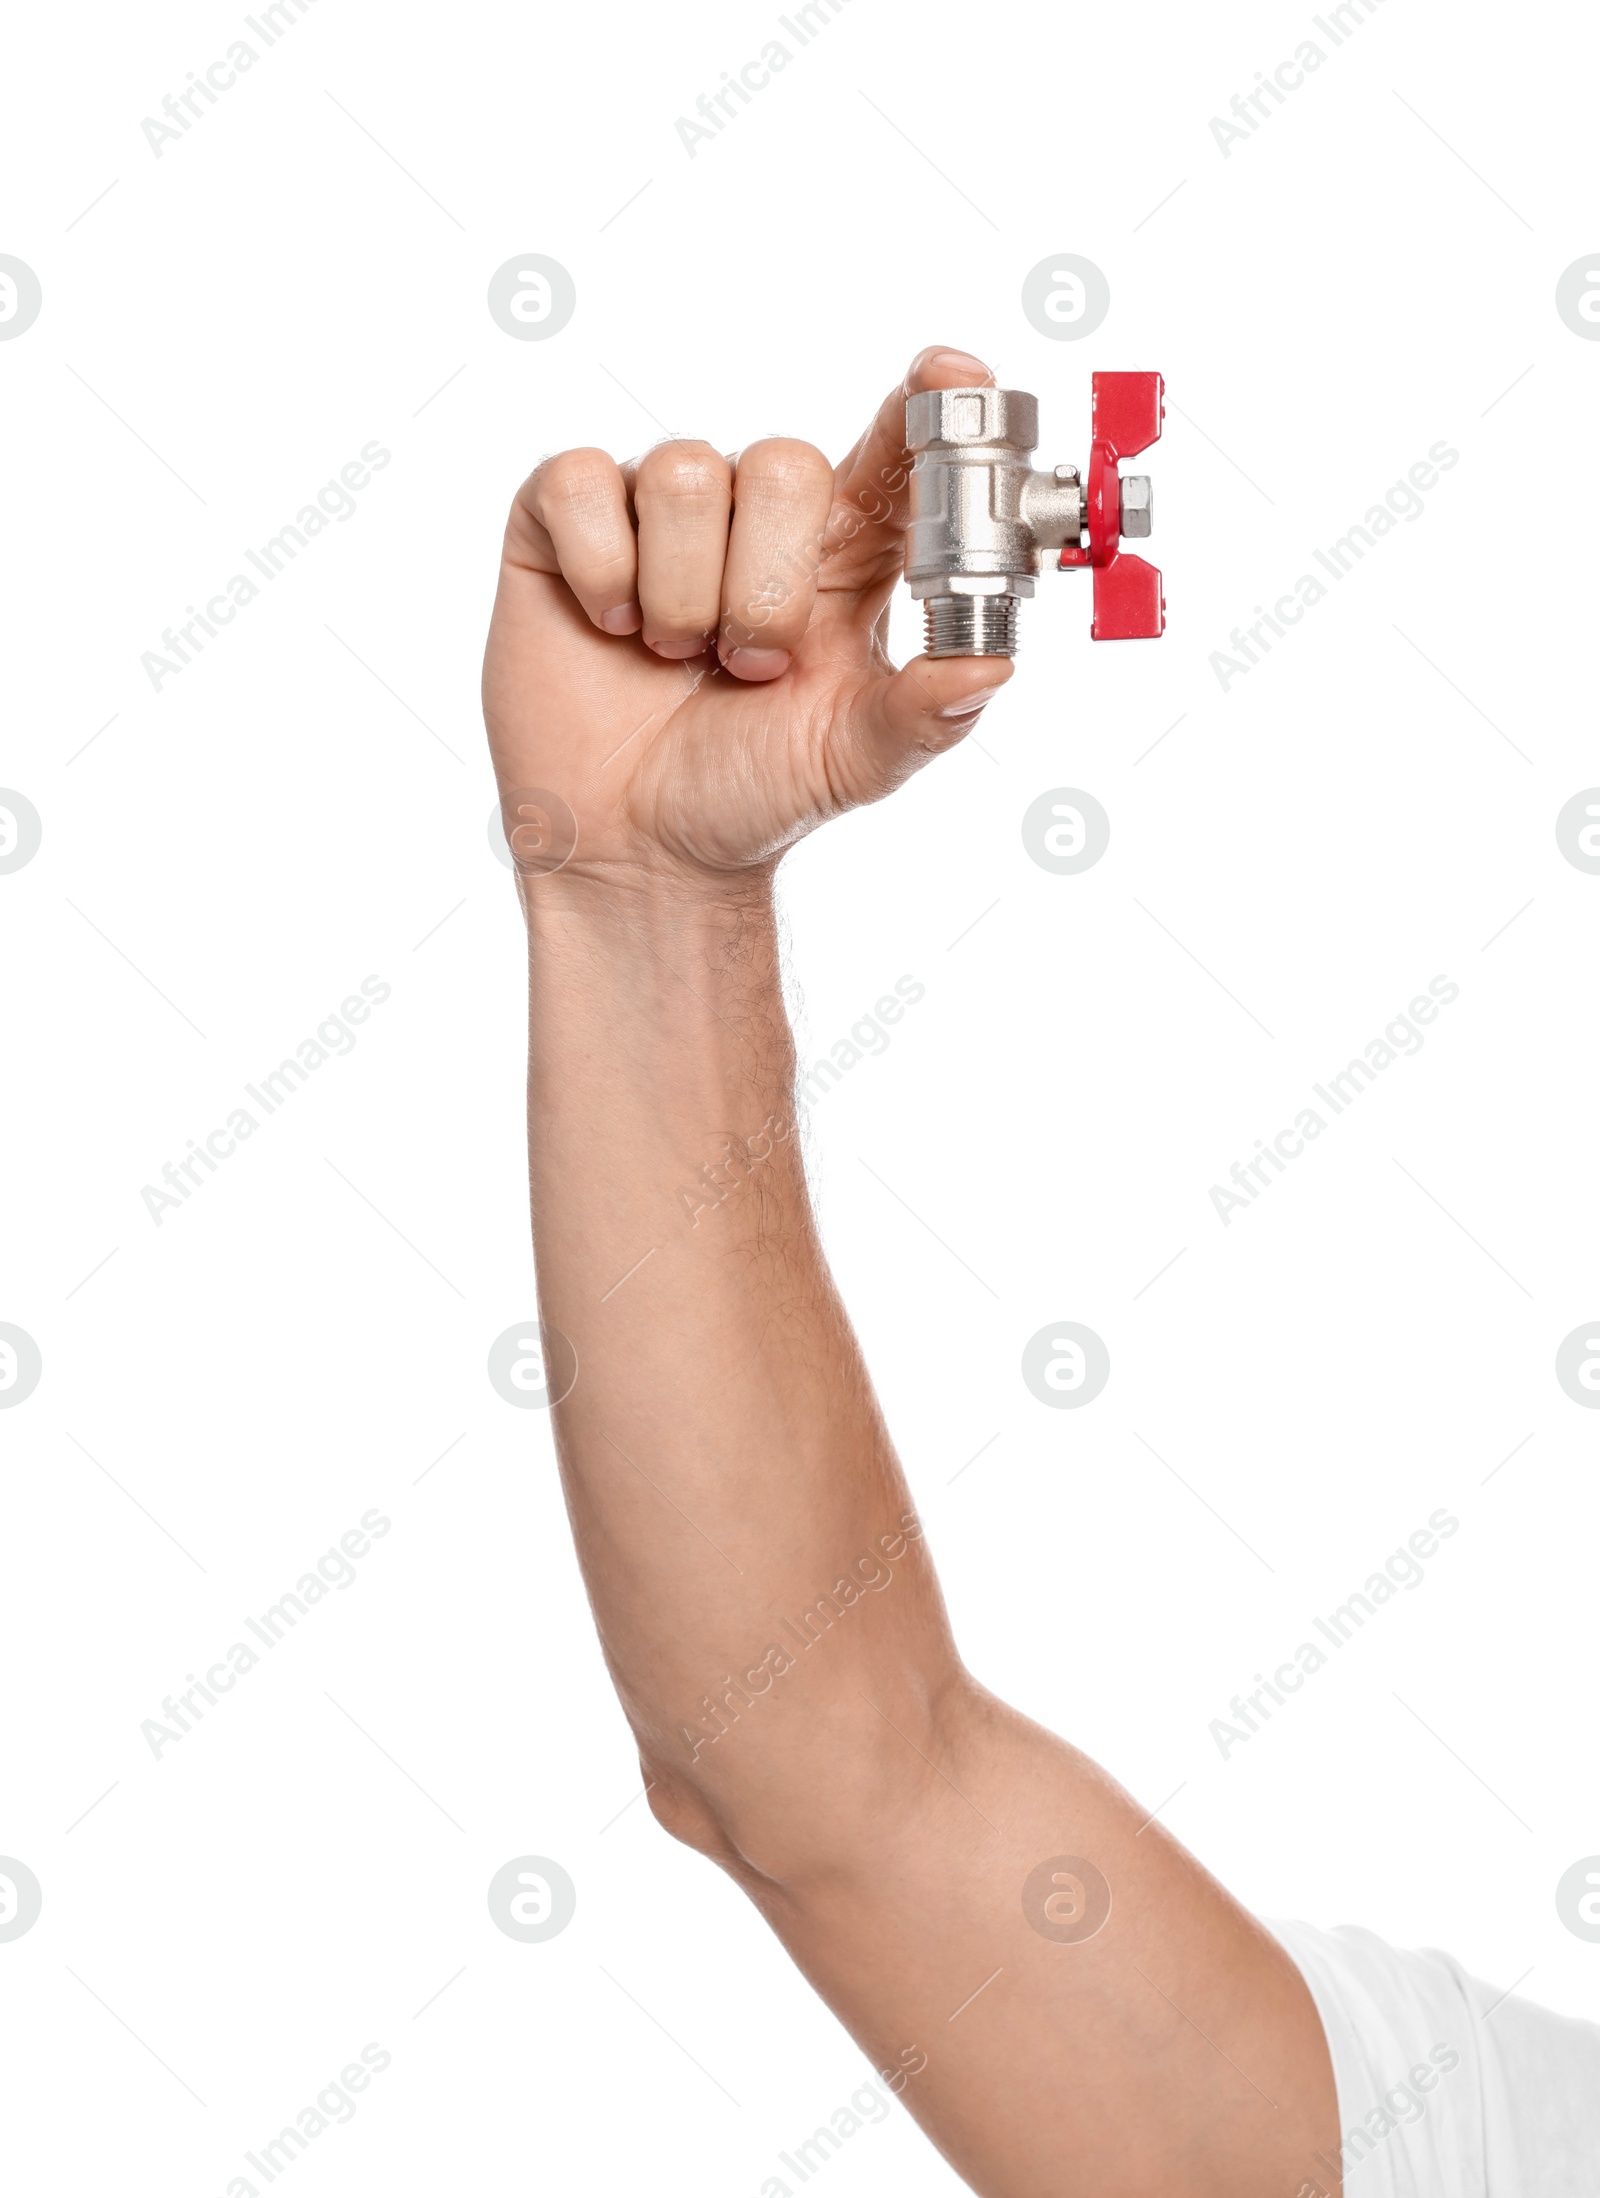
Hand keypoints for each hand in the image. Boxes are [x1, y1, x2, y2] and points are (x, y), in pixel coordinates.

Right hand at [482, 346, 1013, 887]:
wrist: (637, 850)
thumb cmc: (747, 794)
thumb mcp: (852, 763)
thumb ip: (924, 714)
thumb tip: (993, 666)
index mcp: (842, 557)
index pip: (892, 451)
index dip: (923, 403)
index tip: (950, 372)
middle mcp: (753, 516)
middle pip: (781, 463)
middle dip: (766, 585)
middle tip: (749, 665)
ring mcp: (659, 511)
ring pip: (683, 476)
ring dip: (683, 595)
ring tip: (677, 657)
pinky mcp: (567, 519)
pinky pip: (582, 482)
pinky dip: (602, 570)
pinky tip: (611, 626)